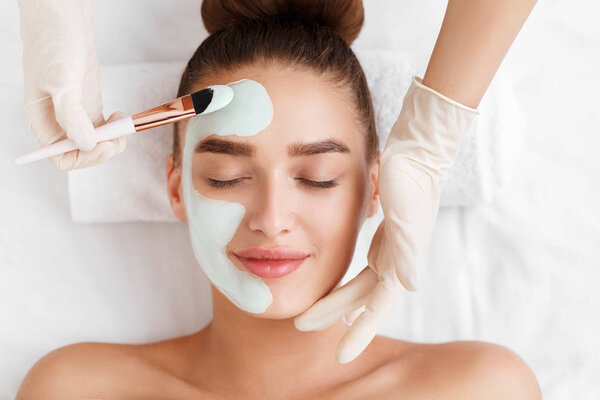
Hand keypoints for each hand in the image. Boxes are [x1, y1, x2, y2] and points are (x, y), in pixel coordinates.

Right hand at [17, 0, 124, 170]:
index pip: (60, 158)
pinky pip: (102, 128)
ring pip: (95, 143)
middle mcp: (58, 121)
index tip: (103, 144)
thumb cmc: (53, 43)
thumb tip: (86, 144)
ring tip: (122, 125)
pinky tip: (120, 115)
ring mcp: (75, 113)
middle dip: (102, 150)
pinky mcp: (88, 103)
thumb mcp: (61, 81)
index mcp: (43, 121)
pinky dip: (114, 128)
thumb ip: (72, 116)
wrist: (63, 16)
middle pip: (82, 154)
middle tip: (119, 137)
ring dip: (112, 141)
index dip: (84, 158)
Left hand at [294, 76, 477, 362]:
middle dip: (333, 315)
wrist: (418, 152)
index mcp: (399, 261)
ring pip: (359, 284)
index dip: (361, 332)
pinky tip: (340, 288)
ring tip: (313, 314)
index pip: (377, 307)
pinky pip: (363, 267)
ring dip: (338, 300)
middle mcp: (395, 260)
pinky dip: (348, 280)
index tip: (341, 356)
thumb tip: (411, 288)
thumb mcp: (408, 215)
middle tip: (300, 325)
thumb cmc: (412, 180)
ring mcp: (390, 249)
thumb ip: (409, 251)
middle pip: (360, 299)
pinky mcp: (383, 235)